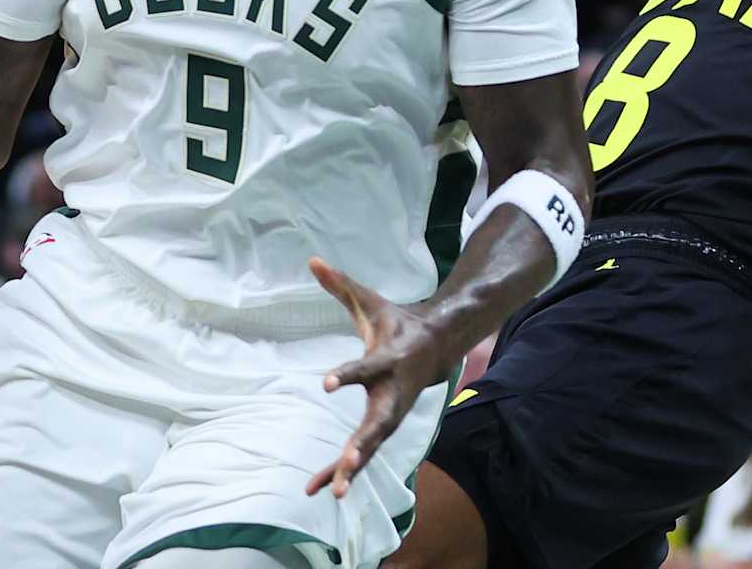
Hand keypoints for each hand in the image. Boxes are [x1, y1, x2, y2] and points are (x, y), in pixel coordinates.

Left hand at [306, 257, 456, 498]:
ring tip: (334, 491)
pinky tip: (321, 490)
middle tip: (348, 462)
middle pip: (379, 423)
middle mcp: (392, 393)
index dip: (346, 375)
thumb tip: (313, 260)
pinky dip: (343, 472)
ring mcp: (391, 414)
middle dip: (364, 443)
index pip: (365, 369)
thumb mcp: (371, 301)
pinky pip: (365, 454)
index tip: (326, 384)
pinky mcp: (385, 427)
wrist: (439, 345)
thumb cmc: (397, 324)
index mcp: (387, 360)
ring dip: (353, 468)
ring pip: (373, 446)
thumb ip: (341, 285)